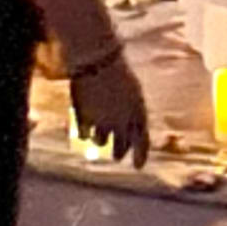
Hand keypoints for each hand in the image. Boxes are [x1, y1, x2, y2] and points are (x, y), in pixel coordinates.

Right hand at [65, 37, 151, 165]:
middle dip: (118, 152)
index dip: (141, 155)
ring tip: (99, 138)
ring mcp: (103, 121)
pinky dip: (85, 133)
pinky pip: (84, 135)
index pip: (142, 141)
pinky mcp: (85, 119)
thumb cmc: (116, 70)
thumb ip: (133, 113)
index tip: (138, 167)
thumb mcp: (132, 91)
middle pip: (120, 146)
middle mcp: (122, 121)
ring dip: (100, 141)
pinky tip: (85, 131)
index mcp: (138, 113)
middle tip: (117, 157)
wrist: (97, 58)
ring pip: (100, 142)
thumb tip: (132, 131)